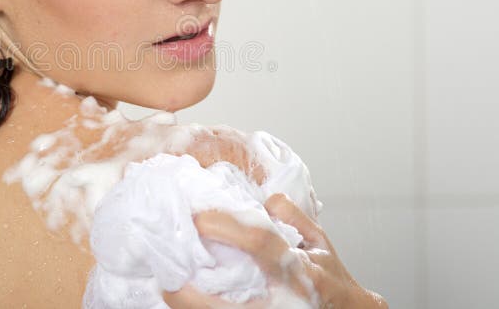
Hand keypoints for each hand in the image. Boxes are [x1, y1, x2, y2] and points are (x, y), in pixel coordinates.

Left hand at [161, 193, 388, 308]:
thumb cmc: (333, 280)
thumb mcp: (321, 243)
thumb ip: (295, 217)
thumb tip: (267, 200)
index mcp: (299, 269)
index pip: (259, 242)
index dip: (227, 227)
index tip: (199, 218)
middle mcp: (284, 298)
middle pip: (230, 299)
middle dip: (193, 290)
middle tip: (166, 270)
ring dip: (192, 305)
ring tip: (167, 287)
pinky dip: (204, 308)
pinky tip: (185, 299)